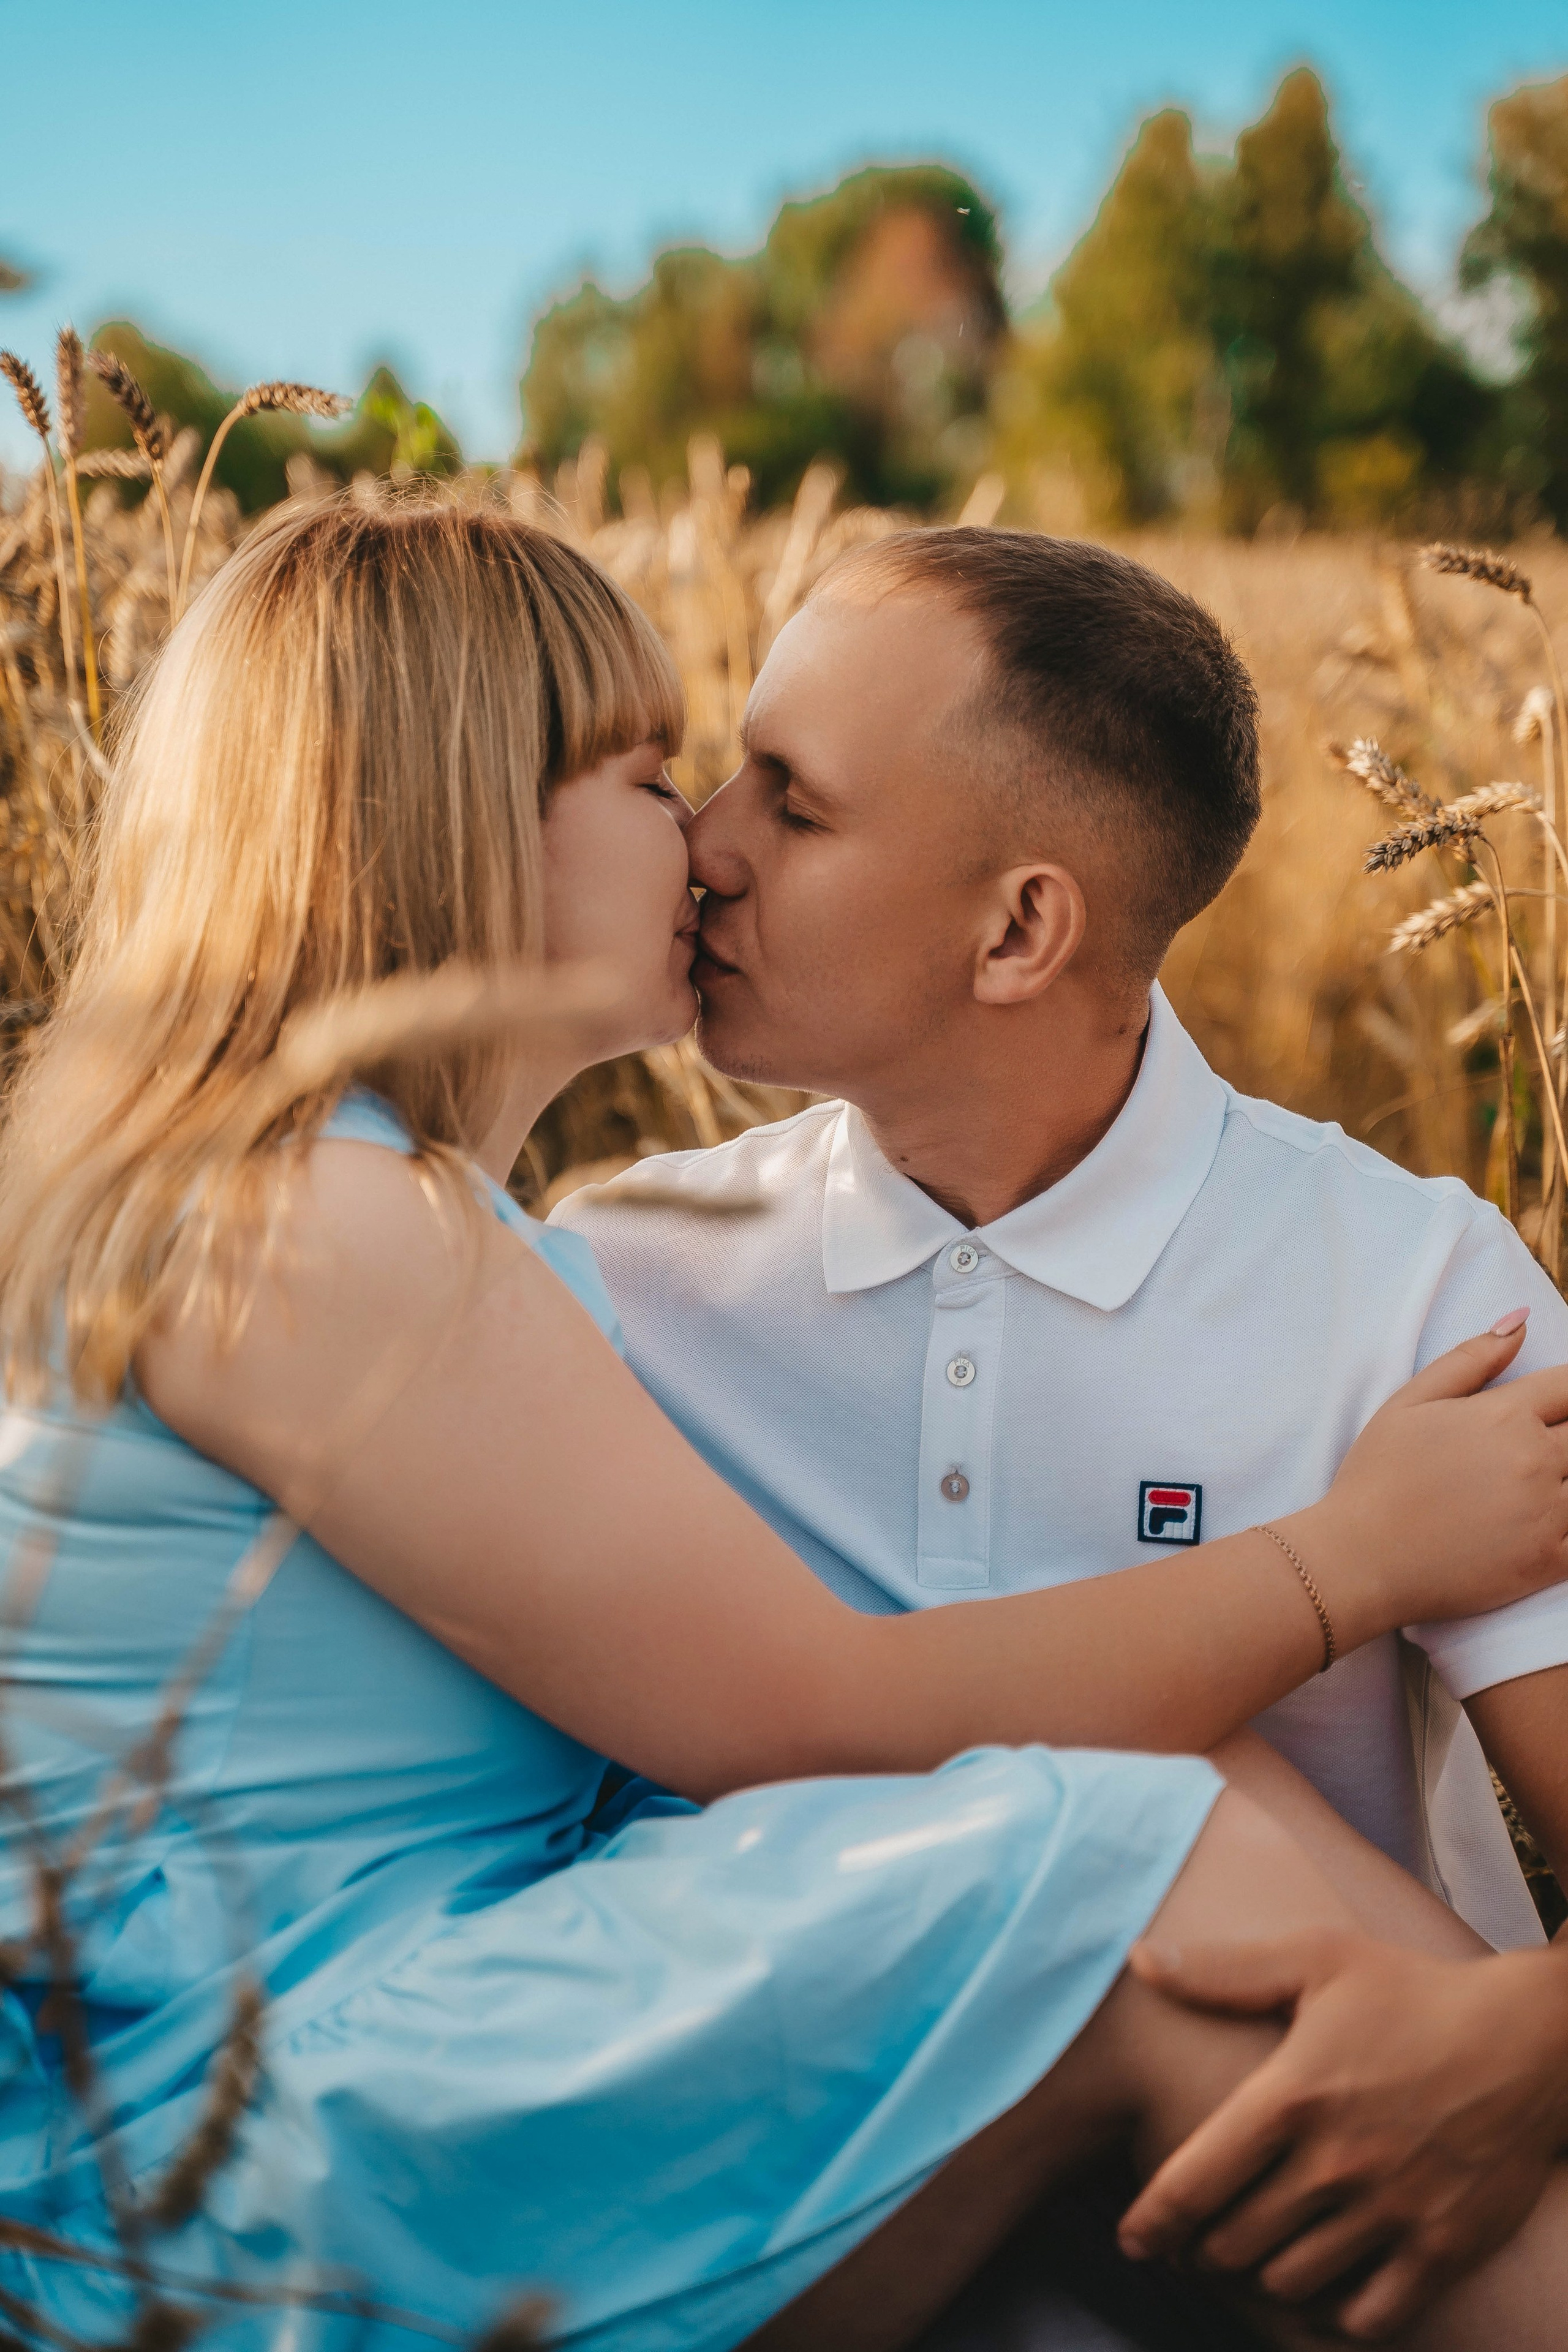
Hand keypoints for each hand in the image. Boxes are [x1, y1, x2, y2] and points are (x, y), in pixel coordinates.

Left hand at [1118, 1927, 1567, 2339]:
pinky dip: (1338, 2310)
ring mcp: (1391, 2210)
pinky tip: (1330, 2281)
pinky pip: (1369, 2316)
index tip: (1134, 2239)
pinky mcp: (1443, 2246)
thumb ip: (1224, 1971)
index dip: (1152, 2222)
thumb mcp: (1317, 1960)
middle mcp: (1336, 2162)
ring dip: (1265, 2274)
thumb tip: (1136, 1959)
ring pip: (1290, 2281)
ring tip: (1262, 2251)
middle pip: (1233, 2243)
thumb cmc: (1413, 1993)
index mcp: (1293, 2095)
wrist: (1528, 2038)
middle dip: (1204, 2248)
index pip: (1194, 2182)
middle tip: (1202, 2239)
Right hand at [1294, 1320, 1567, 1646]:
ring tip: (1540, 1480)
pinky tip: (1549, 1519)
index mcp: (1505, 1415)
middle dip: (1567, 1432)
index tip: (1557, 1403)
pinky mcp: (1547, 1561)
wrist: (1360, 1559)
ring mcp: (1547, 1513)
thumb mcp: (1410, 1402)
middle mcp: (1535, 1459)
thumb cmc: (1378, 1478)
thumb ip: (1470, 1358)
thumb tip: (1521, 1322)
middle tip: (1538, 1449)